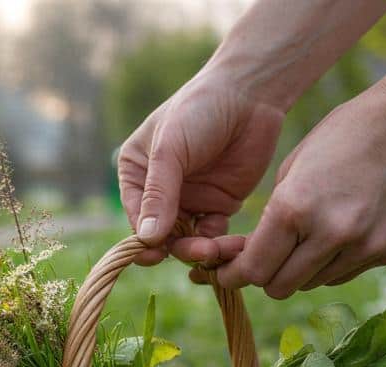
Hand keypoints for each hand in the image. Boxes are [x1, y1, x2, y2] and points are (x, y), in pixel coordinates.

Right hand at [118, 77, 284, 266]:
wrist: (250, 93)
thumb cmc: (199, 111)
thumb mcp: (170, 150)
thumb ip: (159, 194)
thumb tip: (146, 238)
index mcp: (137, 174)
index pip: (136, 216)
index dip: (144, 239)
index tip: (156, 254)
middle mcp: (160, 191)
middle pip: (161, 234)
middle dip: (177, 247)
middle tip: (200, 252)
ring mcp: (190, 198)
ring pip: (187, 239)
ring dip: (200, 250)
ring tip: (215, 251)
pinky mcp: (219, 203)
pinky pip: (214, 234)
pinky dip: (221, 244)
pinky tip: (233, 244)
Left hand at [214, 84, 385, 296]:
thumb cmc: (344, 135)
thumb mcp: (292, 169)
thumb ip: (271, 219)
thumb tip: (255, 260)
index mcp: (294, 208)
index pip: (253, 270)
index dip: (234, 276)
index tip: (227, 275)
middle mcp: (330, 234)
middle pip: (279, 287)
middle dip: (266, 276)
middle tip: (266, 257)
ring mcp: (365, 246)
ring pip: (312, 284)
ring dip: (301, 269)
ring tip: (309, 236)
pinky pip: (345, 274)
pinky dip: (334, 262)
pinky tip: (342, 231)